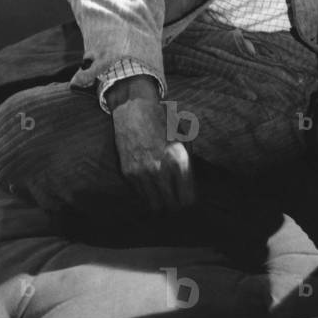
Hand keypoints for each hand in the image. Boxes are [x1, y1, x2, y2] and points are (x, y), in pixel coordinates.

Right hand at [108, 77, 194, 210]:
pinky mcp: (128, 173)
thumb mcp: (185, 140)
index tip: (187, 199)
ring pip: (154, 205)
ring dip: (160, 201)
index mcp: (180, 161)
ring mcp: (143, 173)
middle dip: (175, 204)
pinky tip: (149, 182)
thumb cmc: (164, 124)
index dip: (188, 201)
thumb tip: (189, 187)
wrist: (135, 110)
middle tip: (176, 198)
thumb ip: (188, 164)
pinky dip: (146, 192)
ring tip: (163, 193)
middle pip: (171, 206)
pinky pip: (140, 194)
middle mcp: (161, 170)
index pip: (187, 199)